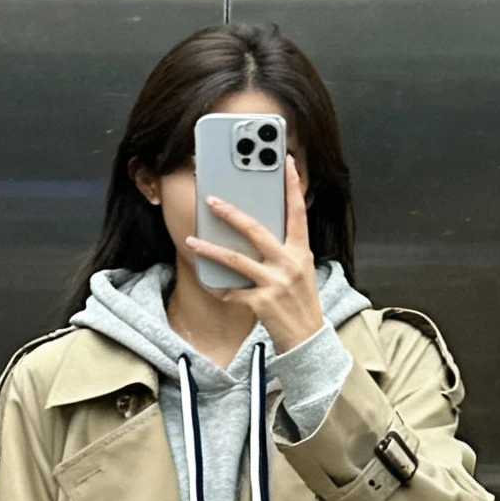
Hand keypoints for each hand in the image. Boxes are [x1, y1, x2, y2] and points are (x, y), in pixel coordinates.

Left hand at [186, 157, 324, 353]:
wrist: (307, 338)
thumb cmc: (301, 301)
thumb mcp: (300, 269)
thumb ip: (284, 248)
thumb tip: (256, 229)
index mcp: (301, 251)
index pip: (298, 212)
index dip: (293, 186)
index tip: (286, 162)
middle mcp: (289, 264)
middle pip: (256, 231)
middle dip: (231, 213)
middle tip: (212, 200)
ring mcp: (275, 283)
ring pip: (236, 260)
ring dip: (210, 249)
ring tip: (192, 240)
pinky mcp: (262, 303)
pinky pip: (232, 292)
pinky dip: (218, 288)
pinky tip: (207, 282)